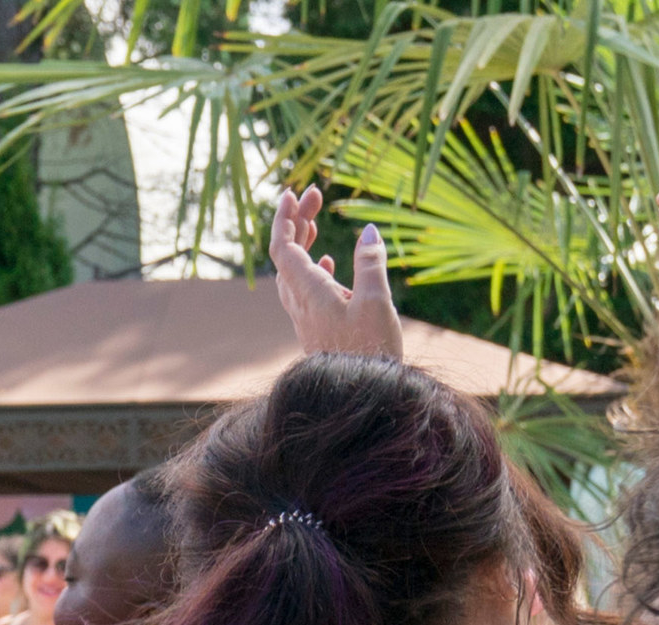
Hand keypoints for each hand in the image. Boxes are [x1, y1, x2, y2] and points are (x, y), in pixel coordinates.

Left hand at [268, 186, 401, 361]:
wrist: (357, 397)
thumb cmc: (368, 352)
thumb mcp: (376, 303)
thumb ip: (370, 264)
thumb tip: (368, 231)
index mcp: (308, 292)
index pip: (282, 247)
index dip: (283, 218)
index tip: (291, 192)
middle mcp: (300, 303)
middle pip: (286, 254)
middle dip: (297, 220)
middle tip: (313, 194)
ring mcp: (306, 317)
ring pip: (294, 271)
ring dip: (302, 242)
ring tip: (315, 220)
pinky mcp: (316, 328)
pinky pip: (306, 291)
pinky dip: (313, 269)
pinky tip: (328, 264)